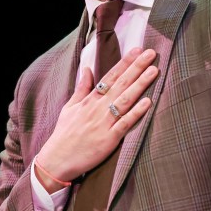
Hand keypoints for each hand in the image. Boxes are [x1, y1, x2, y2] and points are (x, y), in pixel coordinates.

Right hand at [35, 47, 157, 189]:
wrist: (57, 160)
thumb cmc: (64, 134)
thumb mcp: (69, 107)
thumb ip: (81, 88)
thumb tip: (88, 69)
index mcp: (89, 100)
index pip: (109, 77)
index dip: (124, 63)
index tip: (137, 50)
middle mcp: (97, 108)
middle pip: (120, 84)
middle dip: (136, 68)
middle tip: (151, 53)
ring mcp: (104, 123)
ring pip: (125, 100)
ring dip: (140, 84)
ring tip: (153, 71)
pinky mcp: (109, 139)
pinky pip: (125, 123)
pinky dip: (136, 113)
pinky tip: (147, 102)